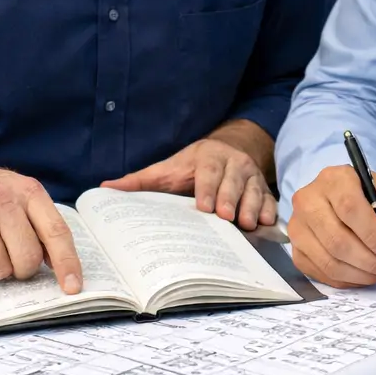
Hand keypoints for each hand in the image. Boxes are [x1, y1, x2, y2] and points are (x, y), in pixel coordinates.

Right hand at [0, 155, 81, 292]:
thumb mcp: (17, 192)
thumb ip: (38, 221)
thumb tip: (57, 262)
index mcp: (28, 191)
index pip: (56, 232)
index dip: (67, 262)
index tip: (73, 286)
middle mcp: (3, 202)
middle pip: (27, 259)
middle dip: (22, 268)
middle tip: (10, 254)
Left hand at [101, 137, 275, 230]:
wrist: (228, 150)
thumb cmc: (191, 167)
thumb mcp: (166, 170)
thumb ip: (139, 181)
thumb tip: (104, 190)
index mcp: (208, 156)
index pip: (209, 170)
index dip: (208, 188)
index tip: (204, 207)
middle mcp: (234, 163)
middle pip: (235, 180)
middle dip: (232, 199)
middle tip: (228, 218)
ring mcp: (252, 176)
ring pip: (255, 190)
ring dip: (253, 207)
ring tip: (249, 225)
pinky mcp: (264, 189)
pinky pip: (271, 199)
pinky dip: (271, 211)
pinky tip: (269, 224)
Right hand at [288, 165, 375, 287]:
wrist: (350, 201)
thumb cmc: (373, 197)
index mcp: (334, 178)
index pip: (349, 208)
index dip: (373, 235)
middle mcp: (308, 199)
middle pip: (336, 239)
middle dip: (369, 260)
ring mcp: (298, 225)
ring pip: (328, 260)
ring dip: (360, 274)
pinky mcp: (296, 249)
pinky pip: (321, 273)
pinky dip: (347, 281)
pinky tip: (364, 274)